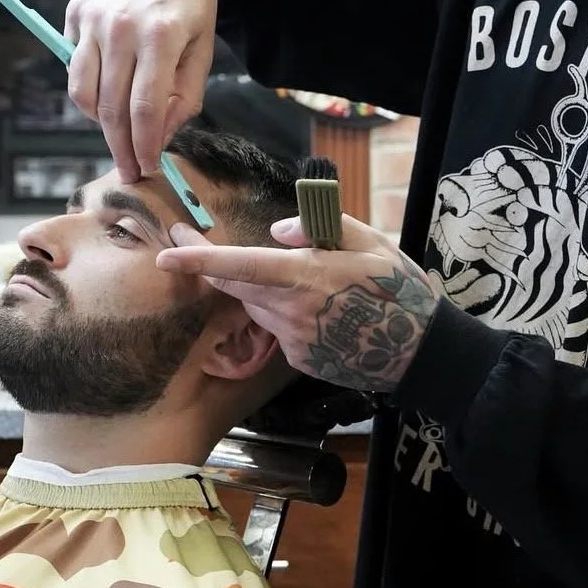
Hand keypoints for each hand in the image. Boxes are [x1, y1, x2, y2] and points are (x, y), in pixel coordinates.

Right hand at [64, 0, 217, 181]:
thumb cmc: (190, 2)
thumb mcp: (203, 49)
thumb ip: (184, 96)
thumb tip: (158, 137)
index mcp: (161, 36)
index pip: (145, 108)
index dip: (144, 146)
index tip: (146, 168)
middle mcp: (121, 27)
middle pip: (110, 107)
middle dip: (119, 146)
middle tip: (128, 170)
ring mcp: (93, 19)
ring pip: (83, 92)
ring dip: (99, 121)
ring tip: (118, 128)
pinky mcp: (76, 12)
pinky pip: (74, 66)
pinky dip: (88, 87)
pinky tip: (109, 87)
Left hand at [157, 214, 436, 395]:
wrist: (421, 351)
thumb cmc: (399, 288)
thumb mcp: (371, 242)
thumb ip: (321, 228)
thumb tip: (276, 231)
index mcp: (307, 277)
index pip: (240, 266)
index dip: (199, 260)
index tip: (166, 254)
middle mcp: (292, 311)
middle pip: (236, 285)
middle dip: (207, 264)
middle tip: (185, 240)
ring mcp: (294, 340)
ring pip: (255, 305)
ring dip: (259, 287)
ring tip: (302, 279)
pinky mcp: (299, 359)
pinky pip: (277, 327)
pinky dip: (284, 311)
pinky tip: (319, 309)